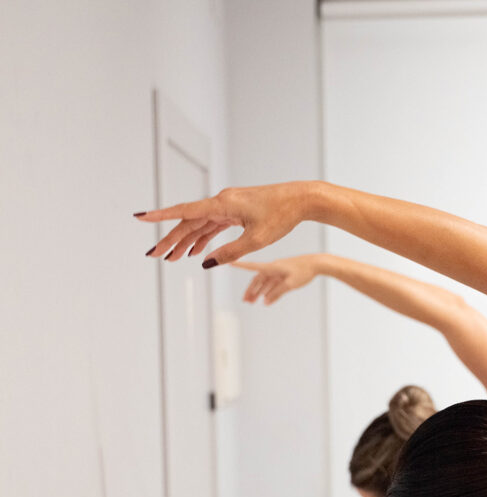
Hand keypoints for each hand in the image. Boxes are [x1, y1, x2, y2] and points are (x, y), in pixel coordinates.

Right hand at [136, 181, 310, 264]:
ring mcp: (229, 206)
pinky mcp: (237, 211)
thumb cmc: (282, 217)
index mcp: (222, 205)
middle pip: (189, 222)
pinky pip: (214, 225)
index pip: (185, 211)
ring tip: (171, 258)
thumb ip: (230, 252)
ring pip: (200, 225)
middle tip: (154, 255)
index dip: (160, 216)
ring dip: (186, 241)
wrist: (302, 200)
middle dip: (171, 239)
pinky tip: (196, 251)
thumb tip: (207, 263)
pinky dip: (204, 238)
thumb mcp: (256, 240)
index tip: (140, 217)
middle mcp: (222, 202)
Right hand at [234, 255, 319, 304]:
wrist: (317, 263)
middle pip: (257, 279)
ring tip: (251, 302)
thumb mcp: (291, 284)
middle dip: (250, 290)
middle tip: (245, 301)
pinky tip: (265, 298)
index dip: (240, 265)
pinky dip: (267, 291)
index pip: (252, 266)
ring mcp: (278, 271)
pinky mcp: (284, 274)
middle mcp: (273, 267)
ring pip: (264, 282)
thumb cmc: (304, 271)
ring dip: (257, 292)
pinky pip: (272, 283)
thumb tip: (265, 302)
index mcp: (272, 267)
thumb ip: (277, 293)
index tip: (228, 262)